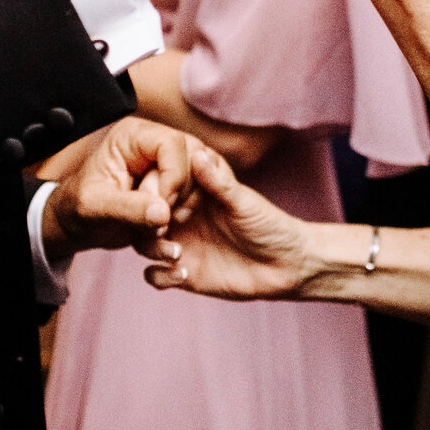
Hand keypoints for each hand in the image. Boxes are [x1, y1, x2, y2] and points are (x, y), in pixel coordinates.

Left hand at [43, 117, 203, 258]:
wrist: (80, 225)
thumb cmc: (79, 208)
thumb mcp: (95, 208)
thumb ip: (127, 209)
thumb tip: (163, 213)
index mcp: (132, 137)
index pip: (172, 144)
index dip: (173, 177)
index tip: (160, 209)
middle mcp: (155, 144)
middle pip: (192, 163)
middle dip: (175, 200)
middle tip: (151, 224)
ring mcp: (169, 164)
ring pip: (200, 184)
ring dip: (179, 214)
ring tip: (150, 230)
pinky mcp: (177, 185)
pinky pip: (197, 200)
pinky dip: (181, 222)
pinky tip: (158, 233)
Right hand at [142, 147, 319, 300]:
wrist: (286, 265)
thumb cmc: (269, 225)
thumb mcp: (243, 202)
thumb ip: (217, 182)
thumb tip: (196, 153)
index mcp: (191, 193)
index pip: (157, 184)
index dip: (154, 189)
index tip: (163, 197)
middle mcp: (180, 217)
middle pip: (142, 215)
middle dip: (145, 221)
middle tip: (163, 228)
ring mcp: (179, 245)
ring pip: (143, 244)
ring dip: (151, 249)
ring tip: (176, 253)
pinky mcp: (183, 273)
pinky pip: (155, 275)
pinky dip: (161, 276)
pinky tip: (184, 275)